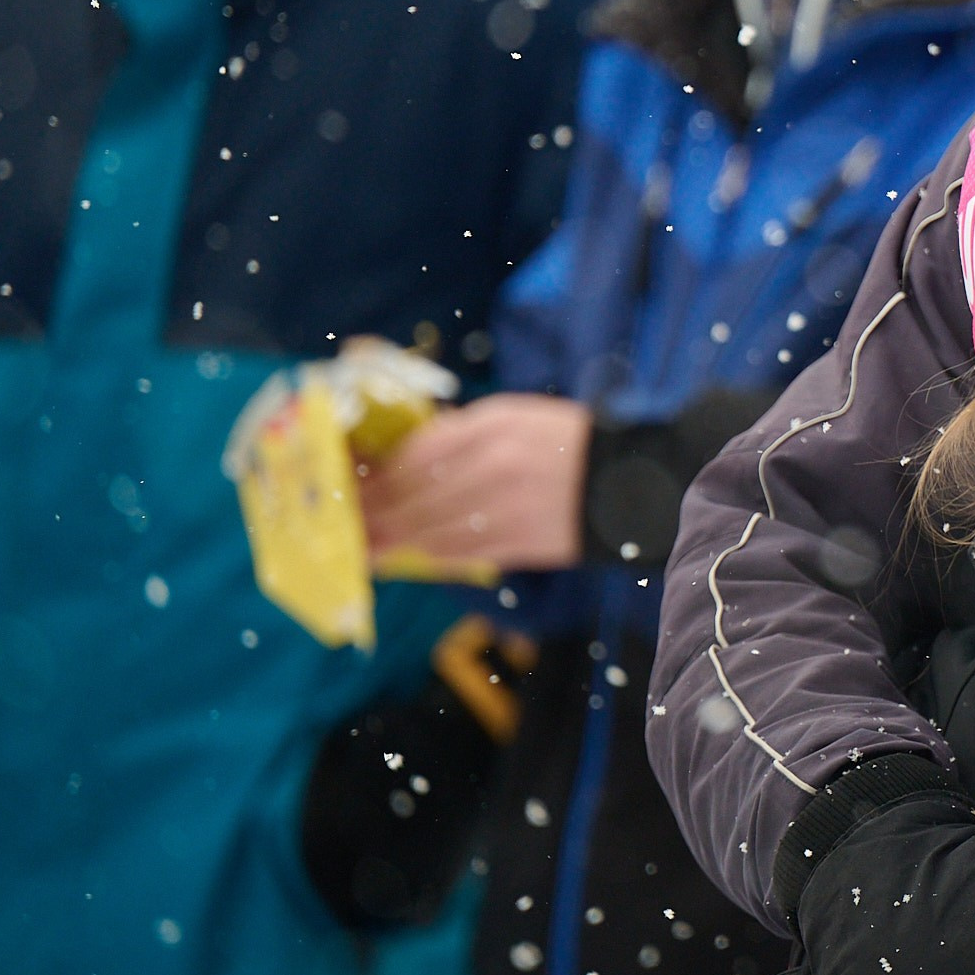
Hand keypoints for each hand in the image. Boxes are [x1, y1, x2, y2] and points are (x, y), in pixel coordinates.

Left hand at [359, 392, 589, 570]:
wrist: (628, 480)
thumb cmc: (567, 442)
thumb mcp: (517, 416)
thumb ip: (463, 430)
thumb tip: (408, 449)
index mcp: (492, 426)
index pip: (415, 455)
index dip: (377, 475)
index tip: (350, 485)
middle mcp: (495, 466)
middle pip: (415, 496)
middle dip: (374, 514)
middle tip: (346, 525)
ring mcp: (507, 507)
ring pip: (431, 531)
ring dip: (392, 543)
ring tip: (364, 549)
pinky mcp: (521, 542)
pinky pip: (462, 553)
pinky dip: (428, 557)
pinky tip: (407, 558)